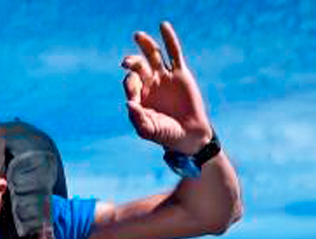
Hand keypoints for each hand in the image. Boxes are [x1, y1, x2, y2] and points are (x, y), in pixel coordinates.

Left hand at [121, 22, 212, 155]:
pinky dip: (169, 39)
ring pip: (153, 55)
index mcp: (139, 96)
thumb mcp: (150, 130)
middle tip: (126, 62)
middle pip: (138, 66)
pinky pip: (174, 53)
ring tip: (137, 35)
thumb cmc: (166, 134)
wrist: (189, 135)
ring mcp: (164, 77)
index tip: (134, 97)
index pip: (130, 83)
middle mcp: (150, 83)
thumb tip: (128, 104)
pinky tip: (163, 26)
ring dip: (145, 44)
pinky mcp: (180, 73)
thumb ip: (138, 119)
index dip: (130, 85)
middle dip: (132, 62)